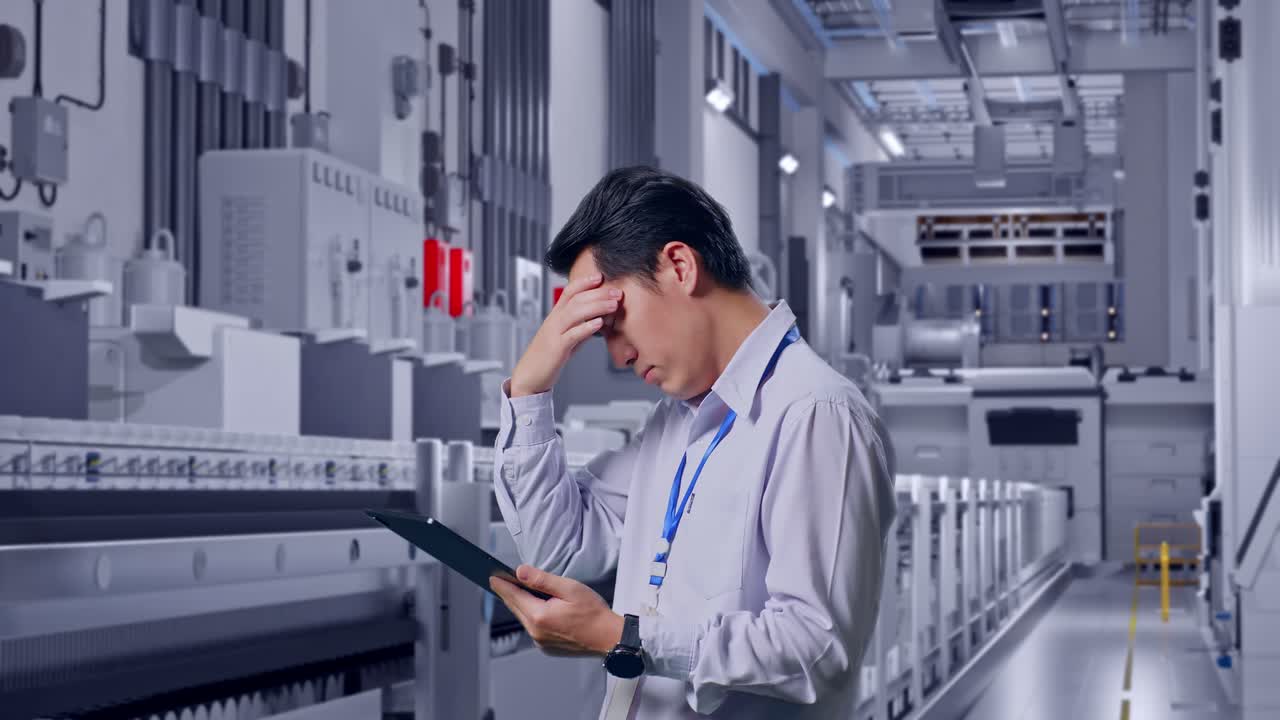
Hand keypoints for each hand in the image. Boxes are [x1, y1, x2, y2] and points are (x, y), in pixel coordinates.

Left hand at [489, 564, 623, 656]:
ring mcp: (541, 642)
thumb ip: (541, 579)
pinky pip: (533, 628)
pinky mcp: (547, 647)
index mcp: (540, 616)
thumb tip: (519, 572)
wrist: (608, 638)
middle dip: (509, 593)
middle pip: (516, 608)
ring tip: (522, 591)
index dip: (501, 584)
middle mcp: (536, 632)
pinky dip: (532, 617)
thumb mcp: (568, 588)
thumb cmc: (593, 613)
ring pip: (524, 618)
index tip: (492, 577)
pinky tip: (539, 608)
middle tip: (501, 580)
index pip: (513, 596)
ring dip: (522, 605)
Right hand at [509, 273, 621, 396]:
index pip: (569, 292)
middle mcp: (554, 320)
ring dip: (597, 306)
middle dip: (598, 293)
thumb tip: (599, 319)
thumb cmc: (549, 357)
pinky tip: (599, 323)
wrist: (530, 376)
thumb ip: (580, 327)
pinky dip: (586, 327)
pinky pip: (572, 335)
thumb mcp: (566, 337)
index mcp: (556, 316)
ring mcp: (554, 333)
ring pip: (575, 313)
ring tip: (614, 305)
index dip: (584, 282)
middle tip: (617, 292)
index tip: (600, 277)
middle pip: (576, 299)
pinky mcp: (556, 348)